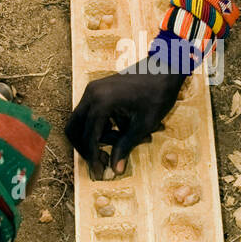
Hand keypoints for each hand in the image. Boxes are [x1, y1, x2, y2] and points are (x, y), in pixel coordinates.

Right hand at [65, 65, 183, 178]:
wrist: (166, 69)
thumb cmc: (158, 95)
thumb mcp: (143, 125)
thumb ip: (125, 147)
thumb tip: (116, 170)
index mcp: (101, 102)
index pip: (88, 137)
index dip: (92, 157)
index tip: (99, 172)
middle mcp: (91, 94)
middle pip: (74, 128)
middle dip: (85, 147)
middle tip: (99, 162)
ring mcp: (93, 90)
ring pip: (81, 122)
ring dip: (94, 137)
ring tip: (119, 145)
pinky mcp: (98, 90)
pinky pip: (90, 113)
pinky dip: (99, 126)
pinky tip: (120, 131)